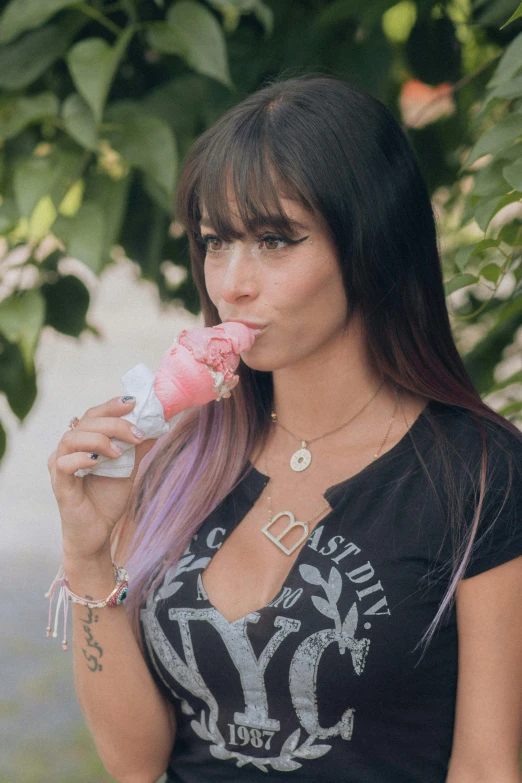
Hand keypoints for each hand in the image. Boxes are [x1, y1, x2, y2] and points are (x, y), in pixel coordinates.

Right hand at [48, 397, 156, 561]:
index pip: (94, 414)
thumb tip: (158, 426)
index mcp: (84, 441)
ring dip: (99, 439)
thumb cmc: (108, 499)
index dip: (112, 406)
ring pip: (72, 438)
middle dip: (115, 424)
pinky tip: (98, 461)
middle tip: (137, 435)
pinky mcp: (59, 483)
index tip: (133, 403)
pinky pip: (64, 463)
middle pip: (86, 422)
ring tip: (120, 452)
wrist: (99, 532)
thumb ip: (137, 448)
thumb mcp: (129, 469)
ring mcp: (60, 464)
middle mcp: (68, 448)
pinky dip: (82, 458)